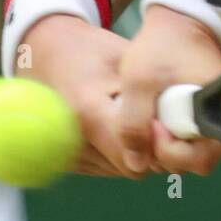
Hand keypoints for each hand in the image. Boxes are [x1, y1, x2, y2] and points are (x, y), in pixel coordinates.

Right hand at [21, 15, 167, 178]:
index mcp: (89, 112)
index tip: (165, 121)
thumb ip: (148, 97)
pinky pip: (104, 168)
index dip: (159, 143)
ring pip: (120, 170)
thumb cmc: (90, 50)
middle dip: (151, 149)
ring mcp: (65, 154)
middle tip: (154, 117)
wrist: (44, 50)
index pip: (137, 153)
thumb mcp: (124, 60)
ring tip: (132, 116)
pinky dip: (116, 153)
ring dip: (135, 152)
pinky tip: (114, 125)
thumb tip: (176, 128)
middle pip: (131, 166)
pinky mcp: (63, 161)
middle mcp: (72, 140)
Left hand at [116, 5, 220, 175]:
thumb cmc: (161, 46)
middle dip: (167, 153)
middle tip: (149, 124)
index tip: (155, 125)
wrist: (179, 22)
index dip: (174, 151)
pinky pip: (192, 144)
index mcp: (219, 108)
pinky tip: (157, 122)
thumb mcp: (138, 79)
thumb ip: (133, 122)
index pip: (204, 155)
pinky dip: (173, 140)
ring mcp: (217, 122)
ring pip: (193, 156)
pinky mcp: (207, 120)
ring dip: (168, 147)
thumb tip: (136, 164)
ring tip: (150, 120)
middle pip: (199, 162)